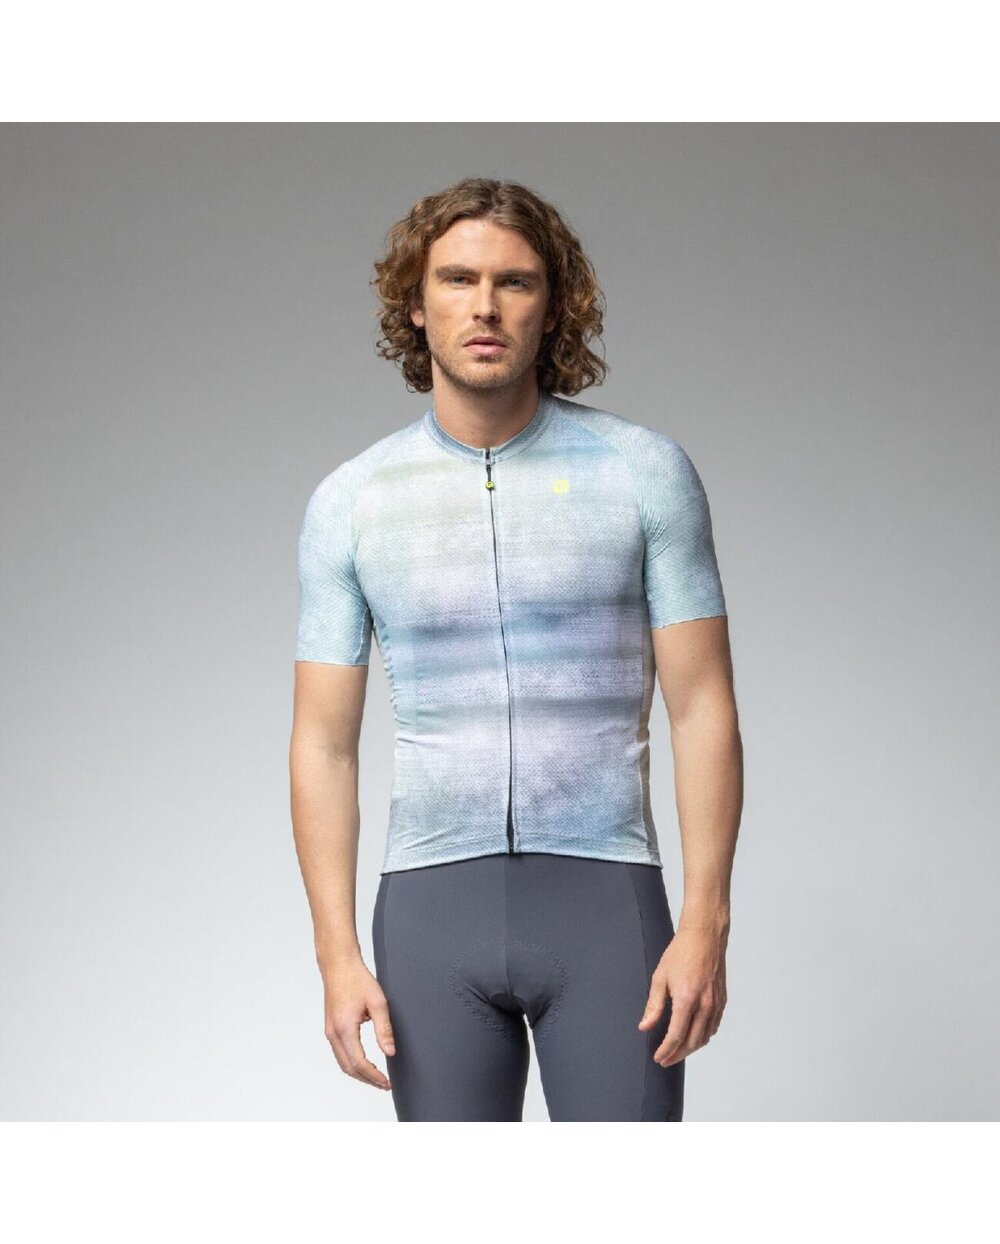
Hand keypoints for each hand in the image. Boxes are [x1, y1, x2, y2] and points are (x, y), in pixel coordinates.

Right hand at [322, 957, 395, 1090]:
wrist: (338, 965)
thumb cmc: (357, 979)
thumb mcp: (377, 1002)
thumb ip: (384, 1029)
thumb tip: (390, 1052)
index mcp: (344, 1028)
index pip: (359, 1063)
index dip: (374, 1076)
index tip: (387, 1083)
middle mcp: (333, 1033)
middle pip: (349, 1068)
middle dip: (367, 1080)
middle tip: (384, 1085)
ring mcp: (329, 1031)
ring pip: (342, 1063)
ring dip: (359, 1073)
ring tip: (377, 1077)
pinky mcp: (330, 1028)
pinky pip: (339, 1053)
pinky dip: (352, 1063)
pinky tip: (364, 1063)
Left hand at [637, 925, 727, 1066]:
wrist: (704, 936)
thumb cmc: (681, 952)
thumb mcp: (660, 977)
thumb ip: (653, 1005)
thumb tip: (645, 1026)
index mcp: (687, 999)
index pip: (676, 1036)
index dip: (666, 1050)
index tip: (658, 1057)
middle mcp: (704, 1005)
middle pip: (692, 1042)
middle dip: (677, 1054)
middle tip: (665, 1059)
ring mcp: (716, 1003)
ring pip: (705, 1037)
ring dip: (691, 1048)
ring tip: (677, 1051)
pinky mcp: (722, 1000)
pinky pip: (713, 1026)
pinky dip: (703, 1036)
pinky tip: (694, 1037)